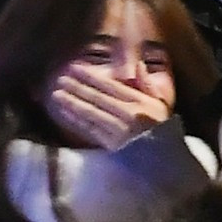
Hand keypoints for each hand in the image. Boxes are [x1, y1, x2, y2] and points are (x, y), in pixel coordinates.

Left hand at [45, 66, 172, 149]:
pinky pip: (90, 129)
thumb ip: (148, 84)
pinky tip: (65, 112)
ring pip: (91, 112)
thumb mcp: (160, 103)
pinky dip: (76, 120)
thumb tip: (138, 65)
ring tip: (57, 94)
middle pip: (98, 98)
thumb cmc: (162, 126)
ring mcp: (118, 129)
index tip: (76, 69)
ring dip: (72, 102)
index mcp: (140, 102)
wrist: (164, 156)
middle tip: (61, 79)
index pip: (111, 86)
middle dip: (77, 88)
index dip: (91, 77)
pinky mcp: (111, 143)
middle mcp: (128, 114)